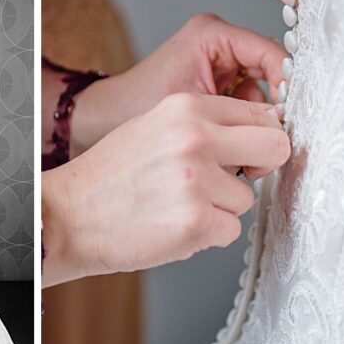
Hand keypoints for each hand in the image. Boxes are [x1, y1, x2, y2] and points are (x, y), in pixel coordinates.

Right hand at [42, 93, 289, 285]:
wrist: (68, 215)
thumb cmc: (109, 177)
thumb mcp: (153, 127)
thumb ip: (202, 126)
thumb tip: (255, 135)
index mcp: (186, 108)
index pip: (260, 116)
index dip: (259, 139)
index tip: (249, 154)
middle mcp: (195, 138)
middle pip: (275, 147)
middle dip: (262, 167)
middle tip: (230, 181)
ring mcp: (197, 181)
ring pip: (246, 198)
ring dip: (220, 209)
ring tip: (176, 207)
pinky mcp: (196, 221)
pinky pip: (229, 231)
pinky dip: (206, 235)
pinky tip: (172, 227)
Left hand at [70, 12, 286, 154]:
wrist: (104, 120)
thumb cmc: (135, 105)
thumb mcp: (193, 106)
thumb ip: (238, 109)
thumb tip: (279, 122)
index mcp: (212, 33)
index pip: (269, 53)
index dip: (286, 83)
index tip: (290, 114)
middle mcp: (218, 44)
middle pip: (269, 74)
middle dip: (268, 110)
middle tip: (267, 138)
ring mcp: (218, 65)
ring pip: (258, 97)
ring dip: (252, 125)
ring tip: (238, 147)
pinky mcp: (214, 87)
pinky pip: (242, 108)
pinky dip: (239, 128)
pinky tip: (229, 145)